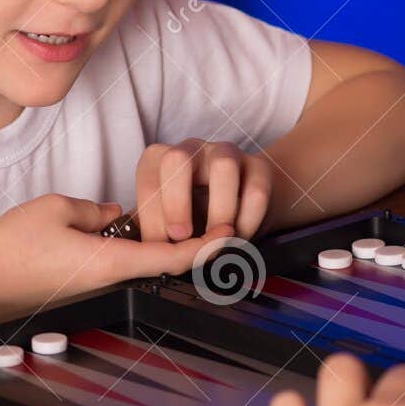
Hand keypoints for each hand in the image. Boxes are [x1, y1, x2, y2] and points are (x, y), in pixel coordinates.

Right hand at [0, 194, 228, 312]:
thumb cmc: (12, 247)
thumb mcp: (58, 208)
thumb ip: (96, 209)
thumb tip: (116, 215)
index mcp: (110, 262)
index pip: (171, 257)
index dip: (206, 247)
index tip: (232, 235)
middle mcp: (109, 280)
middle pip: (163, 266)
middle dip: (195, 248)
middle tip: (223, 226)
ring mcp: (96, 287)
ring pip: (142, 267)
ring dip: (167, 250)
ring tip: (194, 227)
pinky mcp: (82, 288)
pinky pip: (119, 269)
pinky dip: (139, 254)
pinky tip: (145, 236)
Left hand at [134, 139, 273, 241]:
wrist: (242, 203)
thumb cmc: (197, 212)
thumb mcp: (170, 218)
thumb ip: (158, 230)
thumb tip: (146, 256)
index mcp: (161, 160)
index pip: (148, 180)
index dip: (150, 216)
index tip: (158, 246)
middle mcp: (192, 149)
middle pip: (177, 160)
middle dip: (176, 202)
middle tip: (181, 237)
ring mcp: (226, 153)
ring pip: (223, 167)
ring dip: (219, 209)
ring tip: (217, 240)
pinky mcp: (259, 166)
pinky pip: (256, 190)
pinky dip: (248, 219)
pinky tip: (240, 237)